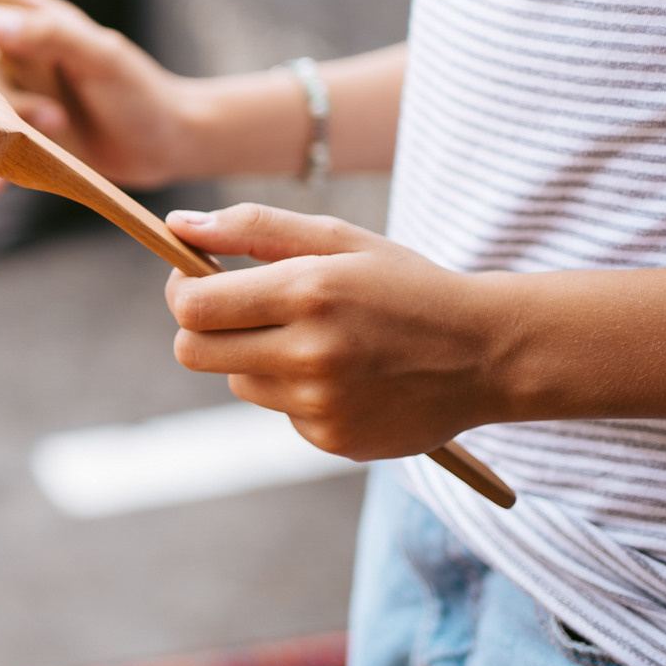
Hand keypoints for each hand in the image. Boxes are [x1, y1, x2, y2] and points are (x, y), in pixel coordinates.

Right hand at [0, 0, 196, 198]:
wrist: (168, 147)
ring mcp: (23, 100)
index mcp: (40, 23)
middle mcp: (24, 60)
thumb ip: (50, 34)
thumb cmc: (141, 91)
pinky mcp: (29, 139)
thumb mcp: (101, 57)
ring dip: (6, 127)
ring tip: (58, 131)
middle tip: (51, 112)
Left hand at [163, 204, 512, 459]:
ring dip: (258, 358)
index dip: (181, 291)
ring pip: (238, 380)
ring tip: (318, 340)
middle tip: (235, 310)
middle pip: (193, 352)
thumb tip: (176, 225)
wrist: (488, 353)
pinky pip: (281, 411)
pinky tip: (347, 376)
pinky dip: (297, 392)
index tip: (194, 281)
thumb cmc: (405, 285)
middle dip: (200, 329)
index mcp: (310, 292)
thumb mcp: (339, 241)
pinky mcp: (332, 440)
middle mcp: (311, 353)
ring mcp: (321, 404)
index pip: (194, 306)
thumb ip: (252, 228)